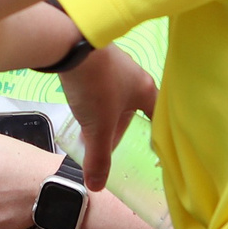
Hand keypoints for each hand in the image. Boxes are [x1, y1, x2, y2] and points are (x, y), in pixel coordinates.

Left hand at [60, 45, 157, 191]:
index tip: (151, 151)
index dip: (155, 136)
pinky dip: (92, 101)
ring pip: (114, 97)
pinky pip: (99, 85)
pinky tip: (79, 110)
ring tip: (89, 132)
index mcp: (146, 91)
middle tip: (106, 148)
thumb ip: (98, 158)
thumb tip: (97, 186)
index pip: (158, 118)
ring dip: (104, 116)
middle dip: (119, 130)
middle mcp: (135, 75)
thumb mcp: (97, 127)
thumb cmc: (96, 85)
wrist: (69, 42)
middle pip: (132, 110)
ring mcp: (115, 64)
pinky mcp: (95, 58)